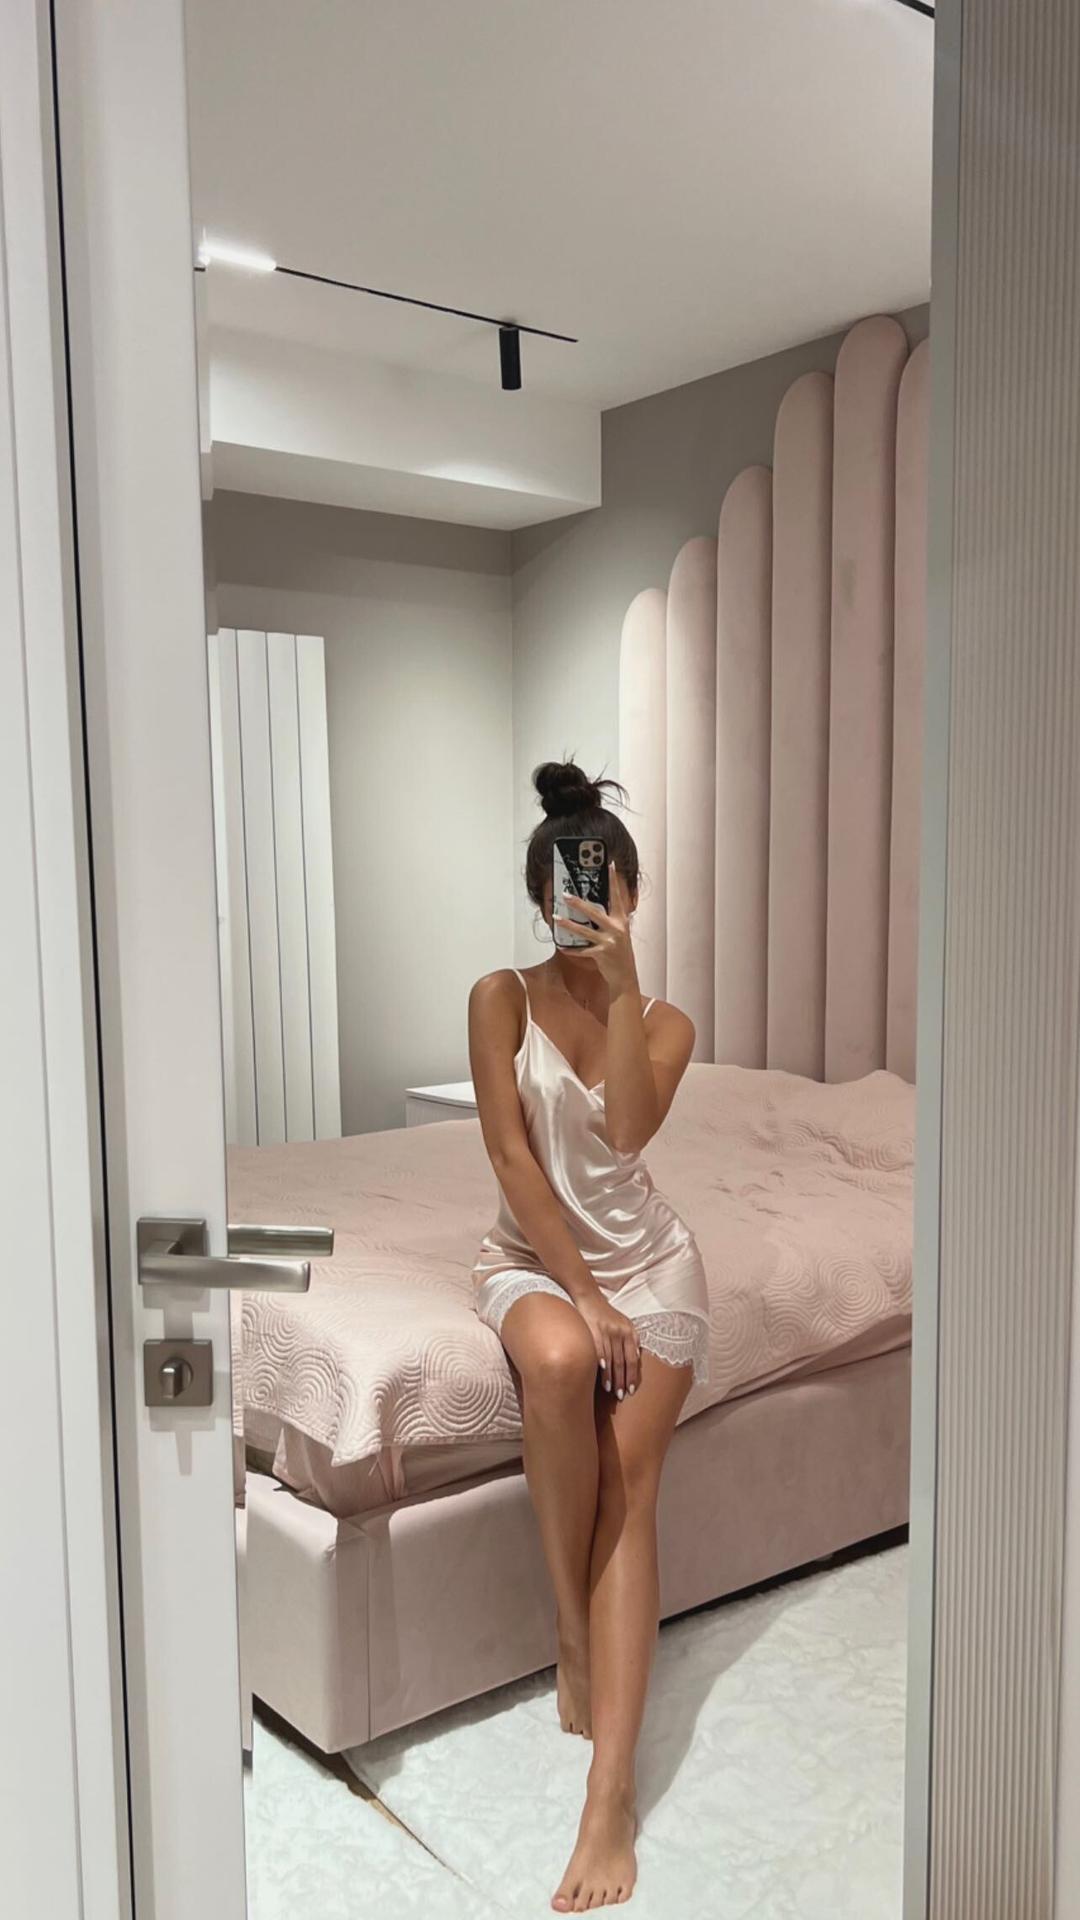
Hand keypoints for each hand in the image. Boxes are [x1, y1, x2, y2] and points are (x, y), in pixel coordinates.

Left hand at [555, 864, 638, 997]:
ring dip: (568, 925)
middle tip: (565, 895)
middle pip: (594, 912)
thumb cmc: (620, 953)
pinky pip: (582, 950)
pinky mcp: (601, 953)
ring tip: (556, 918)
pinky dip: (571, 949)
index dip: (614, 880)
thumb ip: (611, 921)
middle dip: (579, 903)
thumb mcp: (620, 934)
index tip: (610, 865)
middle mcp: (616, 929)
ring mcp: (609, 941)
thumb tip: (596, 909)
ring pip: (584, 930)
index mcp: (621, 921)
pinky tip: (562, 946)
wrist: (626, 976)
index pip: (617, 896)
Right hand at [576, 1289, 641, 1399]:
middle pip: (622, 1362)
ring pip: (611, 1360)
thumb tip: (636, 1358)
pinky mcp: (594, 1331)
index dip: (632, 1375)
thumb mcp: (624, 1322)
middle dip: (622, 1380)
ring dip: (611, 1377)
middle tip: (620, 1395)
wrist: (589, 1297)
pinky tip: (601, 1374)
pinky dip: (600, 1365)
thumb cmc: (606, 1313)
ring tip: (611, 1390)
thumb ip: (631, 1339)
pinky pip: (599, 1352)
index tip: (631, 1389)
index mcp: (629, 1331)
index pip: (633, 1358)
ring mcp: (607, 1332)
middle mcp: (620, 1332)